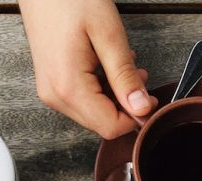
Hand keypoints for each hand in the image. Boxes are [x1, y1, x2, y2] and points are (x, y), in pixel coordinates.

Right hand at [19, 0, 157, 138]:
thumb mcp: (108, 33)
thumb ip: (125, 76)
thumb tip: (141, 108)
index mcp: (68, 87)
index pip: (110, 127)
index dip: (136, 117)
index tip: (150, 98)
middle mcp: (56, 96)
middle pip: (102, 124)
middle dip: (126, 107)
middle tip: (139, 76)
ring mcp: (51, 92)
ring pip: (94, 114)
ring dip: (115, 97)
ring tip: (126, 66)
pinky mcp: (52, 84)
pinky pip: (83, 101)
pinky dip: (102, 90)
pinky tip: (108, 68)